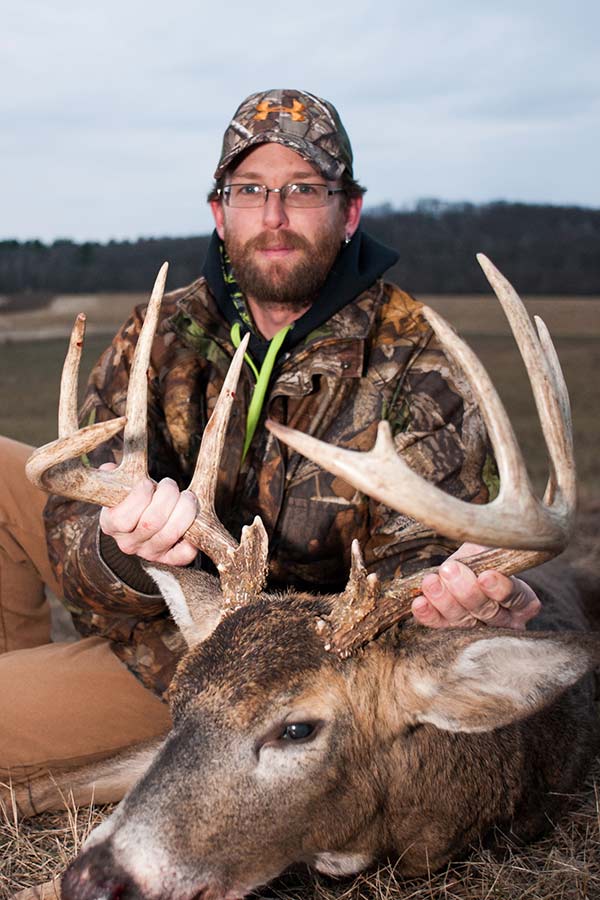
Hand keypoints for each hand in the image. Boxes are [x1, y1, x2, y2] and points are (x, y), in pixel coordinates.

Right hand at [98, 465, 198, 565]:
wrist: (145, 521)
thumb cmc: (135, 497)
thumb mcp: (122, 485)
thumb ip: (114, 475)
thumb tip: (109, 469)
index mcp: (111, 525)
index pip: (123, 518)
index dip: (140, 495)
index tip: (148, 482)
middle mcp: (128, 544)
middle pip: (151, 523)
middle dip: (167, 496)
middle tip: (171, 485)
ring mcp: (150, 554)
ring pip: (170, 533)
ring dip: (184, 509)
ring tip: (187, 496)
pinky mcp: (171, 559)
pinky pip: (185, 552)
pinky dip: (193, 533)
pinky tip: (193, 518)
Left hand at [411, 542, 541, 629]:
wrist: (464, 561)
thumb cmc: (486, 551)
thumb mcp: (495, 543)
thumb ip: (497, 543)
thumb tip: (493, 533)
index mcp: (523, 600)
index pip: (517, 598)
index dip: (501, 589)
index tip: (485, 576)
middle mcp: (504, 619)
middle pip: (487, 610)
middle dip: (466, 590)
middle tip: (449, 570)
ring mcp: (477, 627)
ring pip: (463, 620)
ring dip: (444, 600)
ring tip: (430, 582)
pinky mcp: (452, 629)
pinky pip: (441, 624)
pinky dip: (429, 614)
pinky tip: (419, 603)